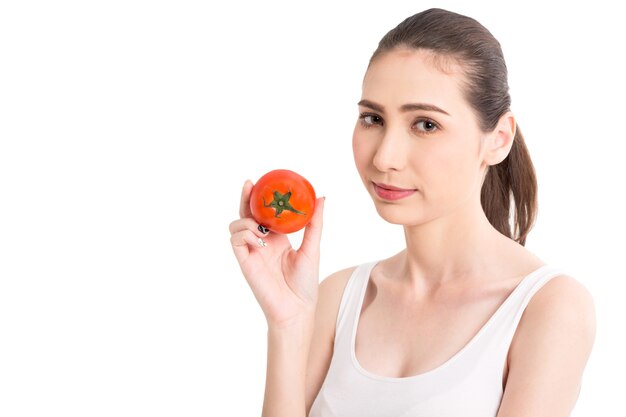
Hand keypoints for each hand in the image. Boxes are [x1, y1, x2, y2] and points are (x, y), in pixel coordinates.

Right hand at [229, 179, 324, 327]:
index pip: (264, 212)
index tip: (264, 181)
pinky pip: (235, 241)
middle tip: (250, 184)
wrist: (297, 309)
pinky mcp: (244, 262)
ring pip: (237, 226)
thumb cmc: (305, 283)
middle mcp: (262, 242)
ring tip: (260, 226)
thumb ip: (314, 224)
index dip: (261, 196)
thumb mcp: (312, 248)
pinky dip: (244, 234)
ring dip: (246, 220)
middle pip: (247, 214)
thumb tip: (321, 198)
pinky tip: (259, 239)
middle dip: (245, 198)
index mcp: (277, 237)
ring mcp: (252, 251)